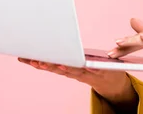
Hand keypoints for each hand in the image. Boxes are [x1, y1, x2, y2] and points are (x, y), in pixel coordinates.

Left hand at [17, 58, 136, 108]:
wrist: (111, 82)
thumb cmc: (110, 70)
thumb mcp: (111, 69)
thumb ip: (99, 66)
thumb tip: (89, 66)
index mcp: (89, 70)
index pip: (75, 67)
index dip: (66, 65)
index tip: (58, 64)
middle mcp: (78, 72)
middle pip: (62, 69)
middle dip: (50, 64)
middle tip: (37, 60)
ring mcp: (73, 73)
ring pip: (56, 69)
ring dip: (43, 65)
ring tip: (31, 60)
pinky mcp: (70, 72)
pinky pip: (55, 69)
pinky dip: (44, 66)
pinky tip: (32, 62)